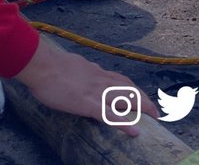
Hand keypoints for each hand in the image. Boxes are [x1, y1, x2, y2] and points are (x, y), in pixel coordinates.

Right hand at [14, 35, 156, 134]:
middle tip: (155, 109)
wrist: (43, 65)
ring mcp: (96, 92)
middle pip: (129, 88)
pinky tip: (134, 132)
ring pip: (126, 99)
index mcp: (95, 72)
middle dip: (143, 98)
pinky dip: (124, 124)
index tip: (139, 93)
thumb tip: (81, 72)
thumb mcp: (70, 65)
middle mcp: (100, 80)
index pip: (120, 79)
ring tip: (154, 116)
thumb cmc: (49, 66)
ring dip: (142, 107)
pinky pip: (111, 116)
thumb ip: (79, 71)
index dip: (132, 87)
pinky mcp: (88, 104)